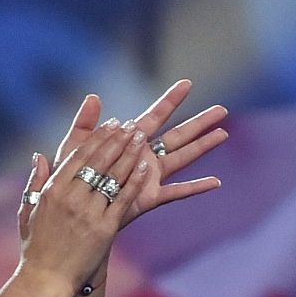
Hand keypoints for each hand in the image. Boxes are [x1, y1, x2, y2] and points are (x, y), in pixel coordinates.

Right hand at [17, 120, 154, 292]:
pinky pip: (122, 199)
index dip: (97, 138)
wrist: (46, 279)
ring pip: (112, 176)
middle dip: (116, 140)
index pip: (78, 156)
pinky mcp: (104, 228)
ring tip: (140, 137)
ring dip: (128, 154)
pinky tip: (144, 167)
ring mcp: (88, 212)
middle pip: (98, 161)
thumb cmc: (36, 247)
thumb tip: (39, 156)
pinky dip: (134, 181)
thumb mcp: (28, 211)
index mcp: (51, 190)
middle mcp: (70, 197)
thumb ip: (35, 182)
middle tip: (131, 125)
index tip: (111, 124)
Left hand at [48, 81, 225, 226]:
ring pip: (184, 157)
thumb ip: (85, 124)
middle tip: (222, 109)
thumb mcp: (76, 148)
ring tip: (224, 134)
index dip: (171, 100)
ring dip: (204, 146)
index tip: (187, 83)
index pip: (155, 115)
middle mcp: (145, 156)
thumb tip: (94, 97)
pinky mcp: (150, 197)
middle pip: (179, 135)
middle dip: (200, 122)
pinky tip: (215, 183)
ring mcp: (150, 176)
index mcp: (129, 141)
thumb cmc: (71, 179)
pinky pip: (177, 192)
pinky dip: (196, 187)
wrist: (71, 213)